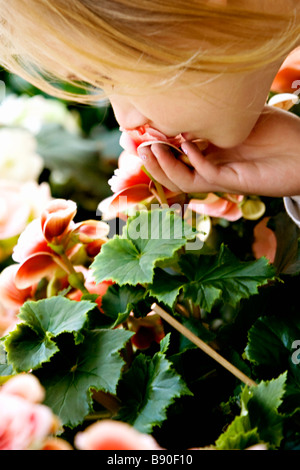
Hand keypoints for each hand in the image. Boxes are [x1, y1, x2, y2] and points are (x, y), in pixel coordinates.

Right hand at [138, 106, 299, 196]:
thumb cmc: (277, 132)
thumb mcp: (239, 116)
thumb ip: (212, 116)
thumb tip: (181, 110)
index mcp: (208, 151)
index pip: (172, 151)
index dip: (153, 142)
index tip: (136, 128)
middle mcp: (209, 165)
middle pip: (170, 169)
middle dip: (150, 158)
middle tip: (134, 143)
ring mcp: (219, 175)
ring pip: (180, 180)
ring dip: (162, 166)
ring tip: (150, 148)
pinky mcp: (231, 182)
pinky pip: (203, 176)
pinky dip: (192, 160)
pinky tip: (187, 143)